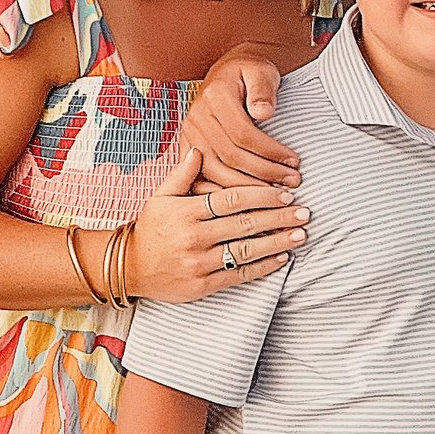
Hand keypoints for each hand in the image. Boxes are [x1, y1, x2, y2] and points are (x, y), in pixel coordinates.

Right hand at [126, 148, 305, 303]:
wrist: (130, 267)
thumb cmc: (151, 228)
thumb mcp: (161, 196)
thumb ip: (183, 173)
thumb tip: (200, 147)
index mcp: (186, 212)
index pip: (232, 199)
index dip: (262, 195)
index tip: (286, 193)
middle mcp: (194, 237)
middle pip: (245, 224)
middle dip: (278, 217)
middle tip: (304, 211)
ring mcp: (199, 263)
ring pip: (246, 250)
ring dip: (277, 242)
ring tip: (300, 234)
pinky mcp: (203, 285)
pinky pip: (238, 275)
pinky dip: (263, 267)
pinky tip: (282, 258)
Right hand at [189, 51, 299, 185]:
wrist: (227, 72)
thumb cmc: (249, 73)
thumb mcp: (260, 71)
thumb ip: (263, 90)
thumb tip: (264, 113)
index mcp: (215, 97)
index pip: (244, 134)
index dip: (271, 151)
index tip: (294, 162)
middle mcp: (197, 117)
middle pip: (231, 156)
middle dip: (265, 173)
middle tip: (292, 183)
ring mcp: (189, 134)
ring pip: (216, 171)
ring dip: (248, 187)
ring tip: (275, 193)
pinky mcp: (187, 147)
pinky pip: (202, 177)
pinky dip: (223, 191)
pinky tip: (246, 199)